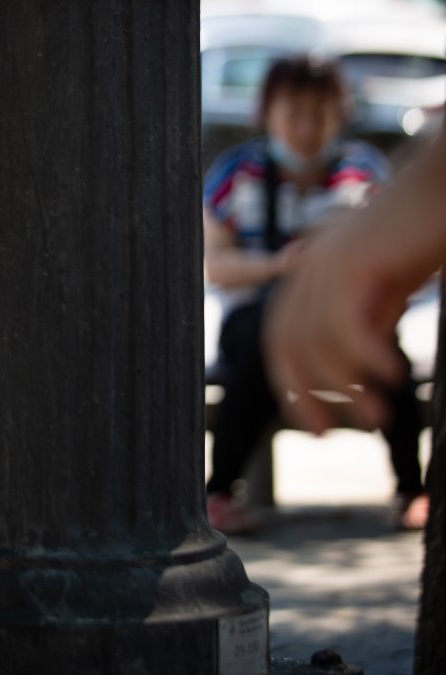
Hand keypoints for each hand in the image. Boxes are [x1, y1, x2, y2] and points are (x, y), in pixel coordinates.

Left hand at [263, 217, 415, 433]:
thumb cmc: (425, 230)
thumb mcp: (388, 284)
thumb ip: (367, 317)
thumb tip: (357, 369)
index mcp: (310, 273)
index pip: (283, 340)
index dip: (292, 385)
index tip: (315, 426)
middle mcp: (307, 268)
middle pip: (285, 345)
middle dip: (302, 393)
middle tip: (329, 434)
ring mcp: (324, 263)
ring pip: (317, 342)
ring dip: (346, 387)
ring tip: (377, 418)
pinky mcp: (351, 262)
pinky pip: (343, 325)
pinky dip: (364, 357)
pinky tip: (393, 378)